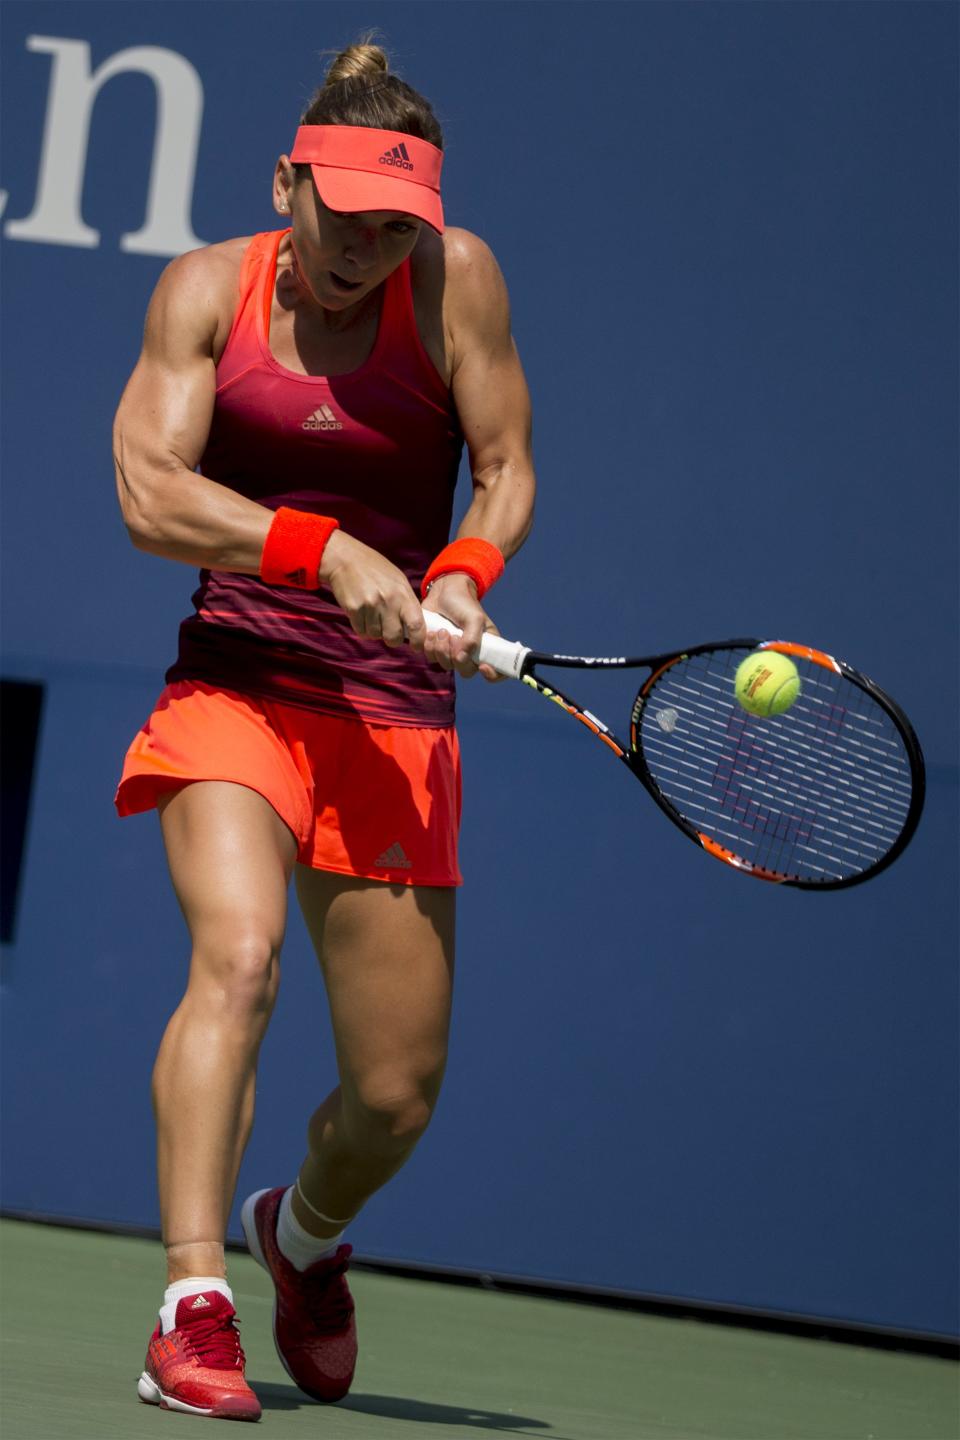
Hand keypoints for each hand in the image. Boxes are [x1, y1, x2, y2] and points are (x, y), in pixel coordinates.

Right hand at [321, 530, 425, 649]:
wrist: (346, 559)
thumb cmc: (375, 569)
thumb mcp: (398, 581)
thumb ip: (407, 602)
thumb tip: (414, 626)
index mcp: (403, 594)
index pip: (417, 625)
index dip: (418, 640)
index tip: (416, 646)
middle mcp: (389, 601)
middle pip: (394, 637)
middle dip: (392, 639)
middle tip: (389, 632)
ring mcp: (371, 606)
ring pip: (376, 635)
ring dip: (375, 632)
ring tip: (373, 617)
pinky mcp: (354, 609)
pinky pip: (361, 631)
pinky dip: (362, 628)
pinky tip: (362, 615)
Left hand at [422, 573, 503, 681]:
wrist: (443, 592)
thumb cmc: (464, 603)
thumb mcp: (474, 618)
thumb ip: (471, 639)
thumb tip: (461, 659)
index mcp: (488, 646)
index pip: (497, 670)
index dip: (492, 675)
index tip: (482, 666)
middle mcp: (472, 653)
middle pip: (466, 671)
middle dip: (457, 656)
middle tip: (452, 636)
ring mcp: (454, 652)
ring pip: (447, 666)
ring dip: (441, 649)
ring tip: (441, 630)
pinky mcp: (437, 648)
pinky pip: (432, 658)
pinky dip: (430, 647)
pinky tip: (431, 632)